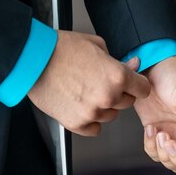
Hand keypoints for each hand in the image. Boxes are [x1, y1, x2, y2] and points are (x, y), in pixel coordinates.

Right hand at [28, 30, 148, 135]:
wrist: (32, 60)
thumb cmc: (61, 49)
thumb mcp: (96, 44)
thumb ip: (119, 60)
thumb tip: (133, 65)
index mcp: (117, 76)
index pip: (143, 89)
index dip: (137, 84)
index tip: (132, 83)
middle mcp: (107, 97)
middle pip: (127, 103)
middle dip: (119, 93)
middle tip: (102, 83)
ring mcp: (92, 112)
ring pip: (110, 116)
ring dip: (104, 107)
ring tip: (86, 92)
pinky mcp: (76, 123)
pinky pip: (94, 129)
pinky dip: (90, 121)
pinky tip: (82, 107)